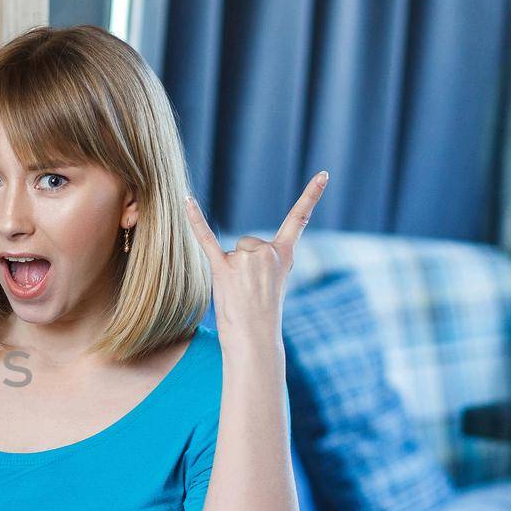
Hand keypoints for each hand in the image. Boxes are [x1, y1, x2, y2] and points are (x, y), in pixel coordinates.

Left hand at [184, 171, 328, 345]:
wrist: (254, 336)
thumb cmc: (262, 314)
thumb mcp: (273, 283)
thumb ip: (263, 261)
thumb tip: (244, 254)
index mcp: (284, 255)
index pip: (299, 219)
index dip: (312, 195)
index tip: (324, 174)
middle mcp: (267, 253)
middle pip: (248, 242)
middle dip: (244, 265)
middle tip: (250, 290)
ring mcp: (245, 259)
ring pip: (233, 250)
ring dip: (231, 271)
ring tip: (238, 292)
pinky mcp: (223, 268)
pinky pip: (205, 238)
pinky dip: (194, 219)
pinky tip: (186, 200)